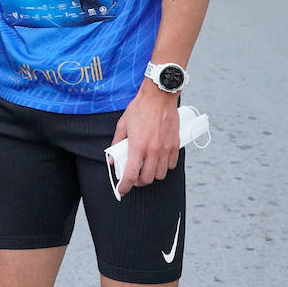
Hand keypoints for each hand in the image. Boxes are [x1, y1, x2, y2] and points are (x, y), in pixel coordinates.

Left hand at [111, 81, 180, 196]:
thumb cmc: (140, 108)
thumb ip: (116, 143)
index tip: (122, 190)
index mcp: (138, 146)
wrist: (159, 96)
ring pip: (161, 174)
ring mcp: (166, 148)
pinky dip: (165, 167)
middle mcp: (153, 150)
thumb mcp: (122, 125)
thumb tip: (112, 159)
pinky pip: (172, 164)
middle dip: (139, 182)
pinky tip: (158, 161)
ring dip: (152, 175)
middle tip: (134, 178)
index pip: (131, 174)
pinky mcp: (175, 144)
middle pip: (148, 179)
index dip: (125, 186)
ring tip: (146, 169)